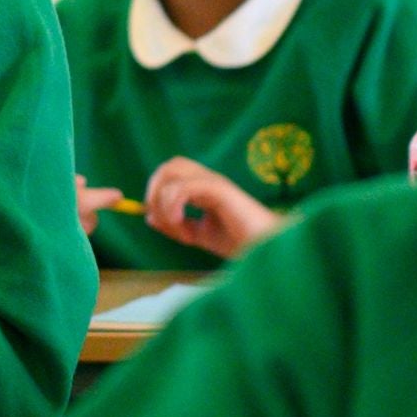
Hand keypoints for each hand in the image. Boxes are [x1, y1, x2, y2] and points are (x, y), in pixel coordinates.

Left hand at [137, 156, 284, 258]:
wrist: (267, 250)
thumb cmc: (241, 242)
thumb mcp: (200, 234)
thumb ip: (177, 225)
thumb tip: (149, 216)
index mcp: (203, 187)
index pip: (169, 174)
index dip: (155, 195)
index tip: (161, 225)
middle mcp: (208, 179)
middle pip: (168, 166)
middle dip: (154, 192)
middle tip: (163, 221)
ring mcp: (215, 182)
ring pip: (172, 172)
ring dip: (164, 203)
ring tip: (180, 232)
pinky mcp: (221, 190)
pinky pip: (184, 187)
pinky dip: (174, 208)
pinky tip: (186, 232)